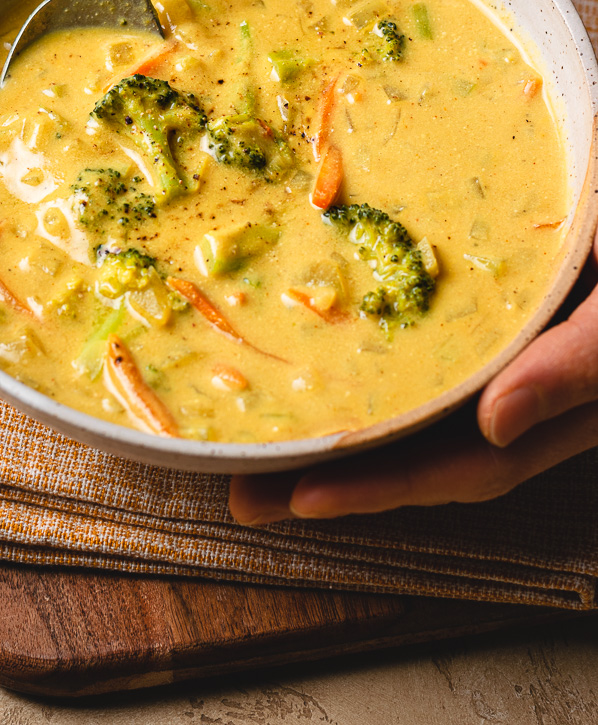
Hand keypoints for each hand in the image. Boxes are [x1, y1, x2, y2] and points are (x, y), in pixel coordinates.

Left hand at [229, 233, 597, 523]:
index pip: (463, 466)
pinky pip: (429, 350)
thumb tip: (497, 427)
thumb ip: (580, 367)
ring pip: (422, 407)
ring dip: (349, 426)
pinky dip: (378, 366)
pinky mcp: (495, 313)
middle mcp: (526, 395)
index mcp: (557, 409)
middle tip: (245, 487)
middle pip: (425, 450)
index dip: (383, 489)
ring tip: (267, 433)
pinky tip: (332, 359)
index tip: (300, 497)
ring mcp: (508, 355)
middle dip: (342, 477)